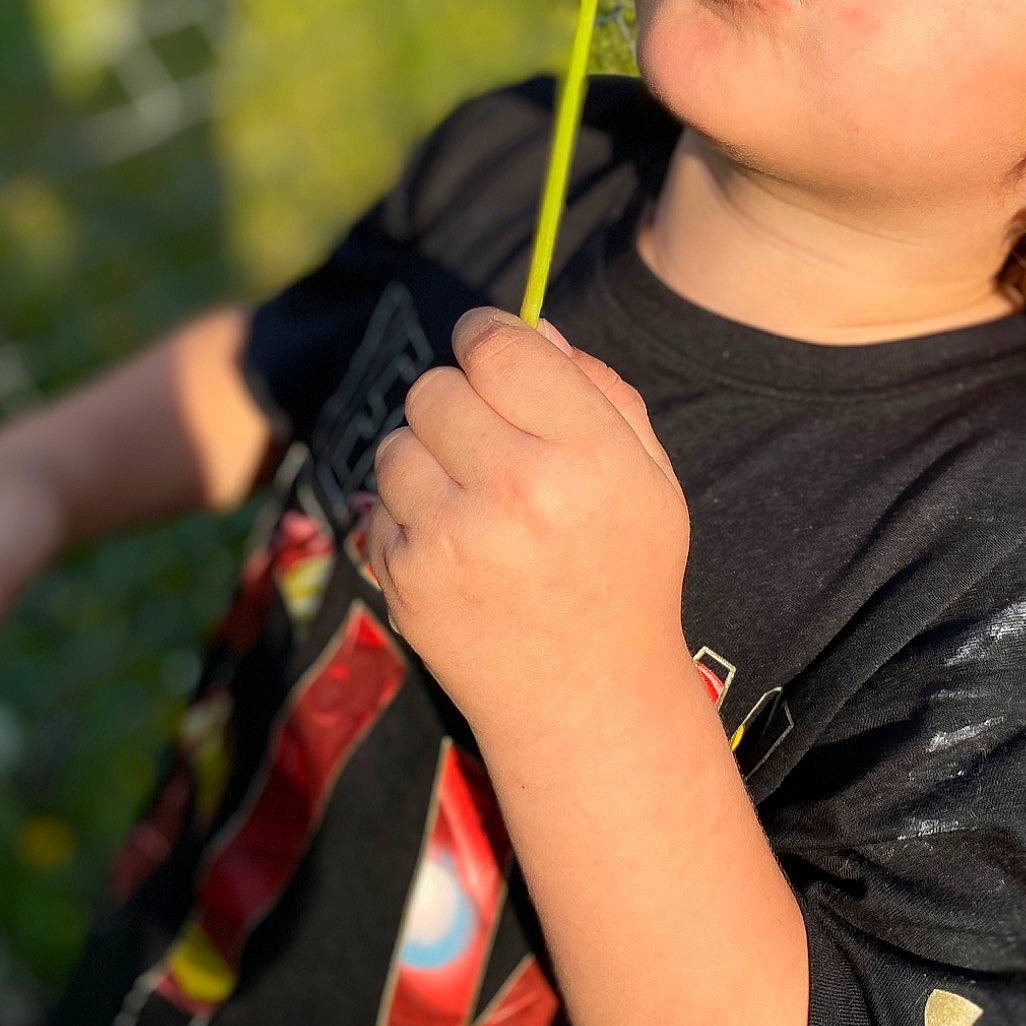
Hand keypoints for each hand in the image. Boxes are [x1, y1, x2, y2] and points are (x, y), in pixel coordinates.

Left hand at [367, 309, 689, 742]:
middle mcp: (518, 488)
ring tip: (470, 498)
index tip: (485, 347)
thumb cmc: (624, 572)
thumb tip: (530, 326)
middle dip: (455, 401)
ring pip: (396, 442)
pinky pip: (379, 504)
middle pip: (435, 387)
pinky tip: (454, 548)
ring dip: (425, 457)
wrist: (588, 699)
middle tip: (486, 440)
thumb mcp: (647, 476)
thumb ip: (599, 390)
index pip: (497, 346)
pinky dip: (407, 516)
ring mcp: (454, 537)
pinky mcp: (406, 576)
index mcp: (586, 453)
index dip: (483, 333)